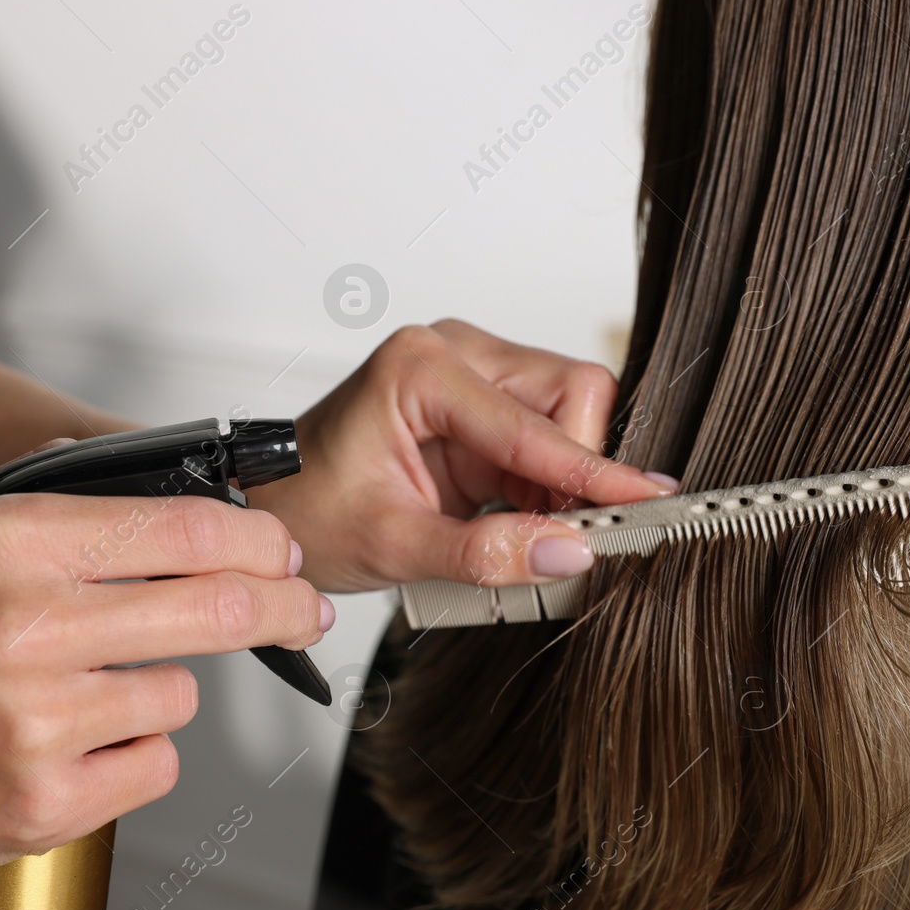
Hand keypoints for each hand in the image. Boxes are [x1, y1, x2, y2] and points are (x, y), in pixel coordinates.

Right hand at [0, 492, 324, 887]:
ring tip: (83, 695)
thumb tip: (157, 487)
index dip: (256, 540)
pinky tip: (72, 745)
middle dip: (283, 607)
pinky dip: (131, 756)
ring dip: (158, 692)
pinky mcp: (49, 800)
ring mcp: (40, 720)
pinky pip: (155, 764)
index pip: (184, 526)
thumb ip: (48, 502)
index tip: (282, 553)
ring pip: (181, 693)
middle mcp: (27, 627)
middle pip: (217, 606)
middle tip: (305, 612)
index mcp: (8, 545)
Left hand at [253, 320, 676, 592]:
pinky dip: (546, 491)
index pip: (536, 422)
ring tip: (525, 538)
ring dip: (562, 485)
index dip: (593, 473)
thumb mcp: (392, 546)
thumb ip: (484, 554)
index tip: (644, 504)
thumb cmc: (303, 510)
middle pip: (570, 397)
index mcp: (422, 368)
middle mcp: (455, 355)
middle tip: (561, 540)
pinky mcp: (482, 412)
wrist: (265, 512)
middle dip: (577, 472)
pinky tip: (518, 525)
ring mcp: (472, 378)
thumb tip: (567, 554)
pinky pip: (546, 443)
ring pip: (569, 419)